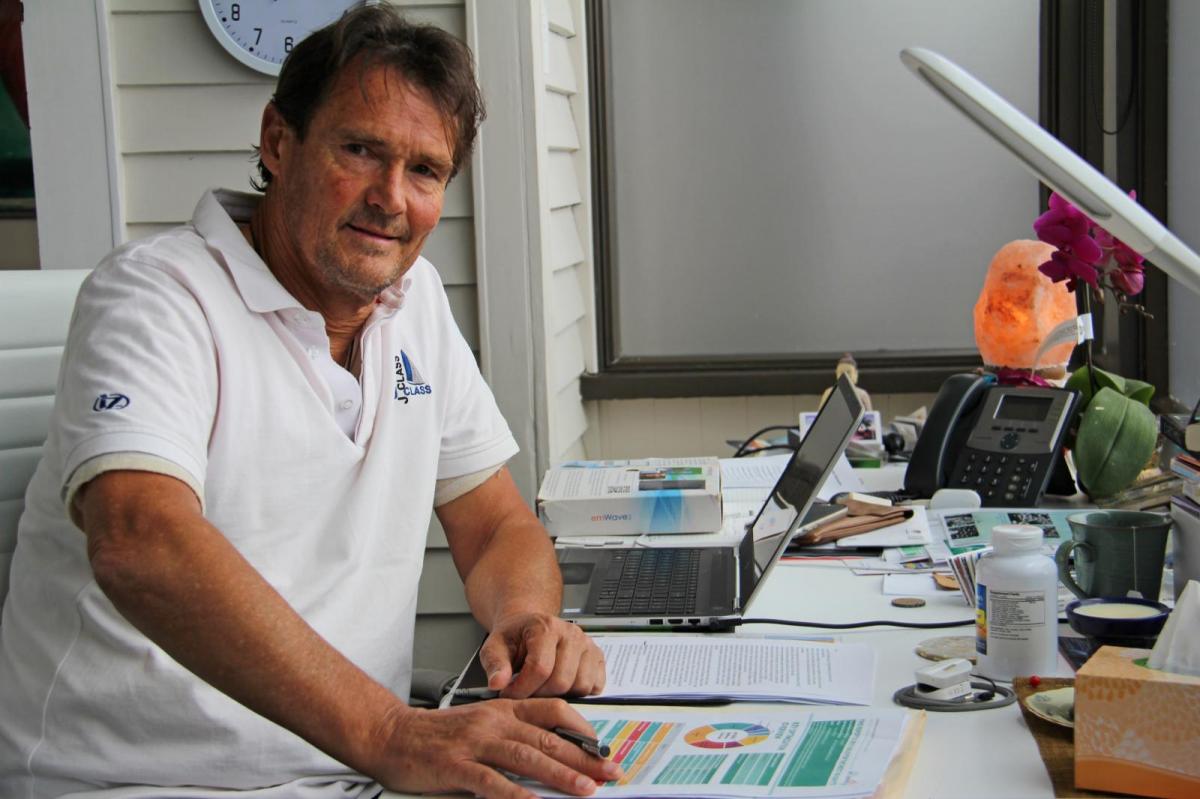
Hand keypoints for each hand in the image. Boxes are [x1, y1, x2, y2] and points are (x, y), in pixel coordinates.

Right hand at [371, 698, 621, 798]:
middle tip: (609, 774)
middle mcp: (494, 722)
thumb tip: (551, 756)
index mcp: (502, 709)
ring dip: (560, 774)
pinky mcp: (456, 766)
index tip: (604, 748)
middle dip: (583, 758)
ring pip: (527, 757)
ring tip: (585, 789)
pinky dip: (515, 794)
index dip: (582, 729)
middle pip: (548, 738)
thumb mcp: (480, 723)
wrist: (391, 735)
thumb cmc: (436, 734)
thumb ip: (512, 734)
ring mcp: (475, 743)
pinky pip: (492, 781)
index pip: (552, 711)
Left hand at [480, 611, 605, 697]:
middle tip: (526, 693)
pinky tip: (561, 686)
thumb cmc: (514, 637)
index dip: (523, 689)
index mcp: (545, 626)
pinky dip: (579, 692)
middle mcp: (571, 633)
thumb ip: (495, 664)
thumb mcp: (494, 647)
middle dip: (540, 694)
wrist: (528, 627)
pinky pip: (595, 686)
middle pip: (562, 680)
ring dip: (561, 695)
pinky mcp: (598, 656)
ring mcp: (588, 644)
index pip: (540, 668)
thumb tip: (497, 683)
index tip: (510, 694)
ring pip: (581, 685)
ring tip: (543, 688)